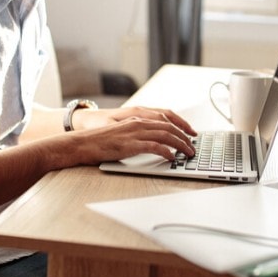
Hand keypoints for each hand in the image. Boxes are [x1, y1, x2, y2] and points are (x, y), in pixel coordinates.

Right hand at [70, 106, 196, 163]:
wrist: (83, 143)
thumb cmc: (100, 141)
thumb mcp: (123, 134)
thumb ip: (137, 135)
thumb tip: (153, 144)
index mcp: (137, 119)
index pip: (166, 119)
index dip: (181, 126)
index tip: (190, 134)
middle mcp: (138, 122)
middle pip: (169, 127)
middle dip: (185, 137)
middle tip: (193, 146)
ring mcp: (135, 133)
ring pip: (166, 135)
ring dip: (180, 145)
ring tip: (188, 153)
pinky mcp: (132, 144)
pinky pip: (155, 147)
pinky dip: (167, 151)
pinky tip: (172, 158)